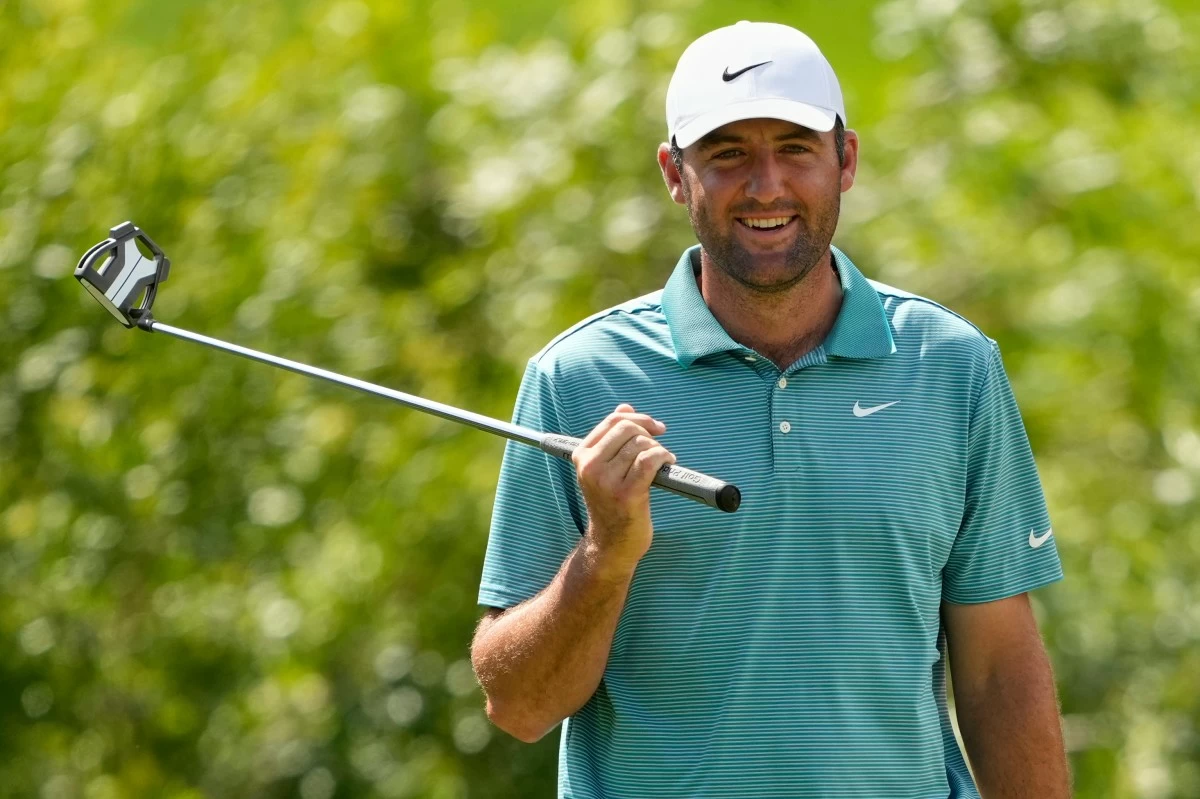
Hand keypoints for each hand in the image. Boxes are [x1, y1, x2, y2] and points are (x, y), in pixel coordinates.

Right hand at [572, 404, 675, 575]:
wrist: (612, 542)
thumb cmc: (612, 503)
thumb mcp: (605, 467)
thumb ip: (613, 437)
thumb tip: (625, 407)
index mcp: (582, 456)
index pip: (612, 421)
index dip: (638, 418)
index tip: (654, 427)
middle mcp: (590, 466)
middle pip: (628, 429)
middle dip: (649, 433)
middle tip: (658, 446)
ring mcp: (607, 481)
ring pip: (641, 445)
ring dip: (659, 449)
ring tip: (662, 461)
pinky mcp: (626, 494)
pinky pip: (650, 461)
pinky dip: (663, 457)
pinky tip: (668, 463)